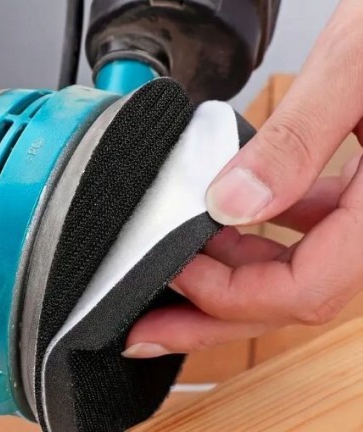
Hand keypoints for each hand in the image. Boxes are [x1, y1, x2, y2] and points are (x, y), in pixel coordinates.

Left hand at [124, 0, 362, 358]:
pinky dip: (254, 239)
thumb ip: (295, 141)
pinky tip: (221, 228)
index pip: (301, 290)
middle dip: (211, 316)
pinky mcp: (353, 199)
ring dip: (227, 276)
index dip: (228, 293)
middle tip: (148, 330)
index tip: (174, 269)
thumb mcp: (353, 74)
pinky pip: (299, 237)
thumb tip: (230, 200)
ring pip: (288, 271)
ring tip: (175, 272)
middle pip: (286, 298)